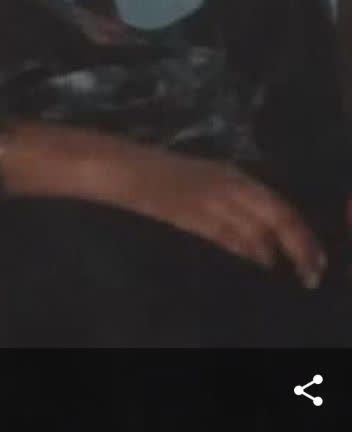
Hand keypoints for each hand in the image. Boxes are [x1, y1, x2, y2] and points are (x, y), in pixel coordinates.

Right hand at [88, 138, 326, 288]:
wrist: (125, 167)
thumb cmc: (164, 171)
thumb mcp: (206, 180)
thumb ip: (233, 199)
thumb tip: (265, 234)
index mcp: (232, 173)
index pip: (279, 205)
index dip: (302, 232)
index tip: (316, 257)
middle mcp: (227, 183)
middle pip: (276, 216)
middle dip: (299, 246)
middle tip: (312, 273)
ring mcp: (209, 197)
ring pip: (255, 228)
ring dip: (276, 254)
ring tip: (294, 273)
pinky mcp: (190, 212)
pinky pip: (226, 235)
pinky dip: (247, 250)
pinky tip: (260, 262)